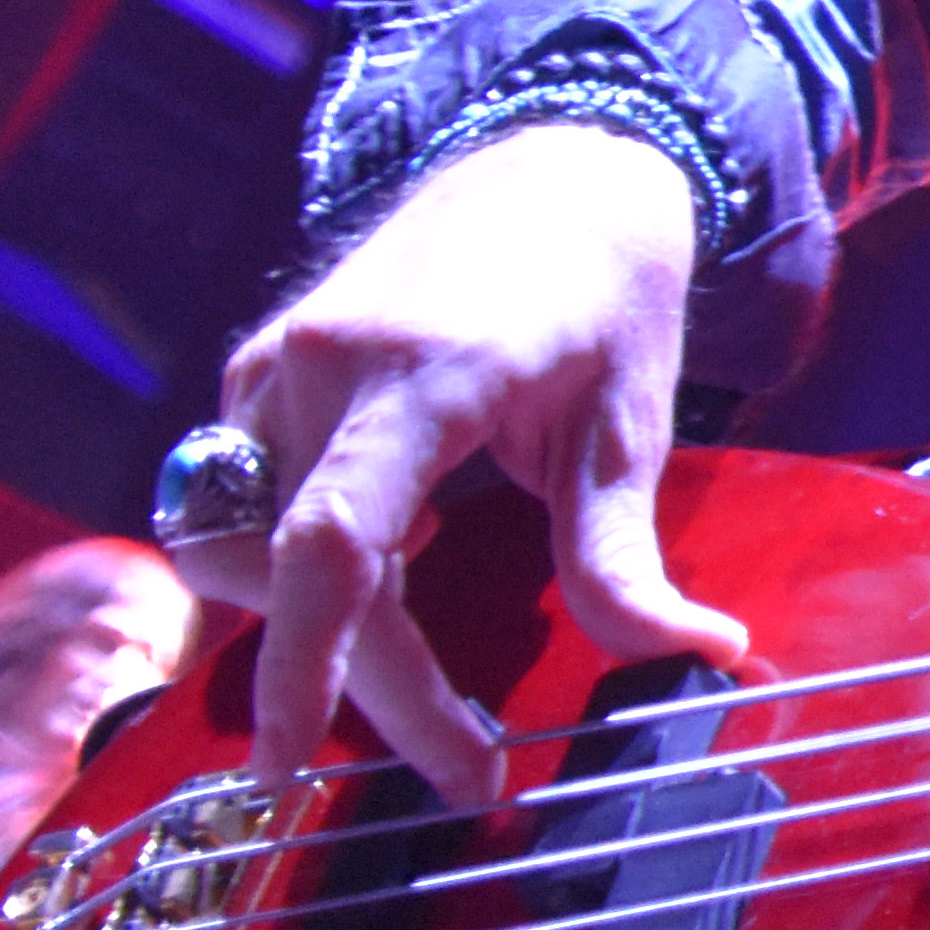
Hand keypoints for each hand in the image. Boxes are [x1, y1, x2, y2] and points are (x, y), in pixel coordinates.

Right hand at [201, 122, 754, 810]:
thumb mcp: (632, 422)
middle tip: (461, 762)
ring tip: (419, 663)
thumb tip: (692, 658)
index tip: (296, 764)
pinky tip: (390, 566)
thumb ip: (626, 555)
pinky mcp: (257, 372)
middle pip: (291, 569)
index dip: (309, 664)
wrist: (558, 166)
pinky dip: (292, 564)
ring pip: (237, 545)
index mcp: (422, 372)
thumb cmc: (606, 290)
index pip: (332, 542)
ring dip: (310, 625)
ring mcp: (274, 363)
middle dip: (358, 685)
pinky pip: (238, 500)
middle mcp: (320, 364)